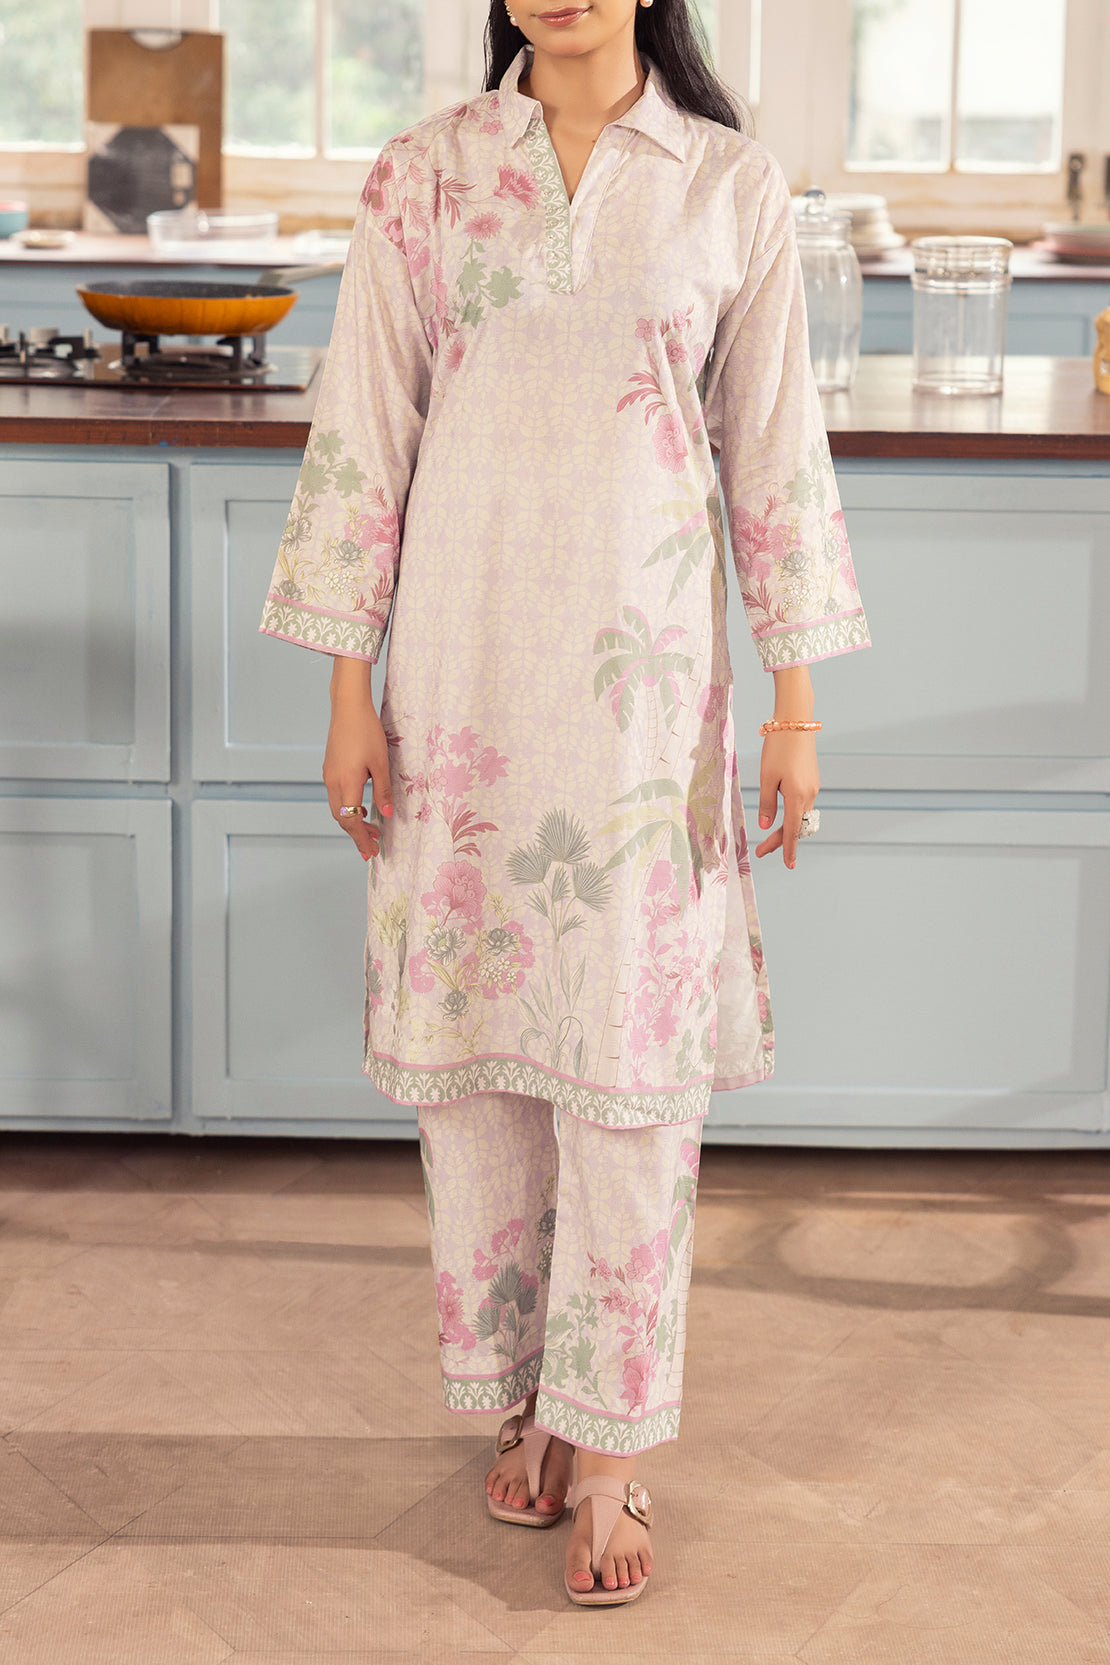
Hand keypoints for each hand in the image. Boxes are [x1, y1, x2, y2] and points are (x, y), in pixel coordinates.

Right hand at [323, 659, 392, 860]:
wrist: (348, 707)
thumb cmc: (366, 731)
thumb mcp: (381, 763)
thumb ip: (383, 791)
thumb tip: (386, 816)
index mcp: (346, 783)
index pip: (350, 821)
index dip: (361, 839)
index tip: (372, 852)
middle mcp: (332, 782)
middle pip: (341, 818)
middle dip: (356, 834)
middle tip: (373, 847)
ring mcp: (329, 775)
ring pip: (337, 807)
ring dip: (352, 821)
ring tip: (370, 829)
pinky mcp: (329, 768)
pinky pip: (336, 796)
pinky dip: (347, 807)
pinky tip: (361, 807)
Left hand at [755, 730, 819, 869]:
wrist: (795, 722)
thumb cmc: (778, 748)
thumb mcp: (766, 777)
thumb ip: (767, 803)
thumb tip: (766, 826)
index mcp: (797, 796)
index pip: (792, 830)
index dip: (788, 849)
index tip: (787, 865)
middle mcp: (810, 794)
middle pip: (796, 826)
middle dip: (781, 840)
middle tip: (762, 851)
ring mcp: (813, 787)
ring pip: (800, 816)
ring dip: (787, 828)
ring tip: (770, 837)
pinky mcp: (812, 780)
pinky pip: (803, 804)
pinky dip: (792, 815)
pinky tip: (782, 817)